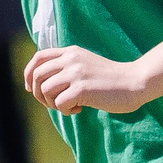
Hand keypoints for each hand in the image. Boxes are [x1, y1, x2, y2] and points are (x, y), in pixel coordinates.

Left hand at [24, 45, 152, 114]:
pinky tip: (79, 109)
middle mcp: (71, 59)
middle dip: (38, 94)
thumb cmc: (109, 79)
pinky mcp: (82, 88)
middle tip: (53, 104)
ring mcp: (76, 73)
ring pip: (45, 90)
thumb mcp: (85, 64)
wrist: (134, 82)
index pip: (38, 58)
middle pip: (37, 76)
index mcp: (71, 52)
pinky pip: (59, 103)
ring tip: (69, 106)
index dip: (28, 74)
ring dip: (53, 104)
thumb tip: (38, 84)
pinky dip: (66, 110)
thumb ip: (66, 67)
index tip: (32, 88)